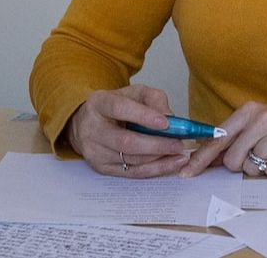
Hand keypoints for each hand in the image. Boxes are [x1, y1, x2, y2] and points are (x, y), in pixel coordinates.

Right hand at [63, 85, 189, 177]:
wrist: (87, 124)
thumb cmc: (114, 108)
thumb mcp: (133, 93)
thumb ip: (154, 99)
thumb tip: (170, 117)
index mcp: (99, 103)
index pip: (119, 108)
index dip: (143, 116)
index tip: (166, 123)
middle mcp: (92, 129)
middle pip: (125, 141)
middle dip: (156, 145)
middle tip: (178, 144)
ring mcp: (95, 151)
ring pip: (131, 160)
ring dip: (159, 159)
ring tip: (179, 155)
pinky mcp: (101, 168)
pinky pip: (131, 173)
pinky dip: (154, 170)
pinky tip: (169, 164)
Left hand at [181, 102, 266, 177]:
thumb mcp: (262, 127)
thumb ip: (235, 140)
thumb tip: (204, 159)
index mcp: (251, 111)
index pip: (218, 138)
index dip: (201, 159)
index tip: (187, 172)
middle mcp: (263, 117)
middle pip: (232, 159)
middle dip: (243, 166)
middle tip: (263, 157)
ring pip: (252, 168)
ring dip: (264, 169)